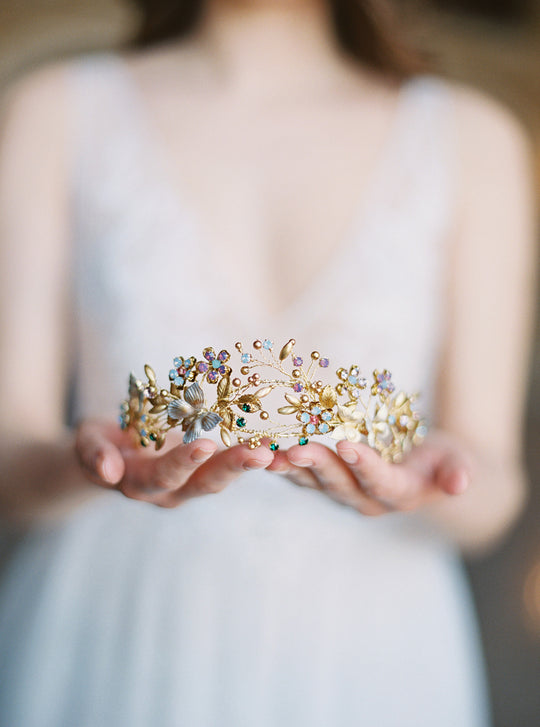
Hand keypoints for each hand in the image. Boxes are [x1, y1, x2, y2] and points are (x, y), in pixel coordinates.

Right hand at [75, 418, 273, 507]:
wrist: (110, 454)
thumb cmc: (97, 444)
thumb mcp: (87, 444)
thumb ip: (94, 455)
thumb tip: (108, 471)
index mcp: (142, 483)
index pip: (166, 476)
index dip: (184, 461)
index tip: (205, 443)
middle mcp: (171, 490)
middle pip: (205, 483)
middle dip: (233, 468)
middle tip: (261, 453)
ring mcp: (190, 483)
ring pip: (222, 478)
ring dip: (249, 464)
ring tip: (275, 448)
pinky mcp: (204, 469)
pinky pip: (230, 464)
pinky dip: (252, 455)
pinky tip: (275, 442)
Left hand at [267, 431, 472, 515]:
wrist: (426, 467)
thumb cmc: (444, 459)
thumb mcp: (457, 461)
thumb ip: (457, 471)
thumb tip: (461, 484)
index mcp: (398, 494)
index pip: (380, 482)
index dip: (364, 466)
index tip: (347, 445)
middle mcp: (367, 499)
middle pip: (340, 485)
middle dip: (317, 467)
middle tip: (295, 450)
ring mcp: (344, 492)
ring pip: (314, 483)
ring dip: (291, 470)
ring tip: (269, 456)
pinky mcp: (327, 482)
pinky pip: (302, 475)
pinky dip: (283, 465)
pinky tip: (263, 453)